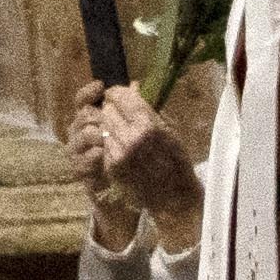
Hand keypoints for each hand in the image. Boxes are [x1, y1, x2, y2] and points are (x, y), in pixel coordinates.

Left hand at [65, 78, 202, 234]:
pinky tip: (121, 146)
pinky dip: (110, 142)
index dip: (117, 93)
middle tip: (120, 113)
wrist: (173, 194)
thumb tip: (134, 85)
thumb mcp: (169, 128)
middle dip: (113, 109)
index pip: (120, 96)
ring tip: (121, 130)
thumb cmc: (176, 158)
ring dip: (110, 125)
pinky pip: (104, 144)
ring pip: (103, 127)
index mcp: (148, 125)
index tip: (119, 94)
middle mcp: (130, 139)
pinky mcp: (111, 166)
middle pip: (108, 110)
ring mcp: (119, 154)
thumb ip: (149, 106)